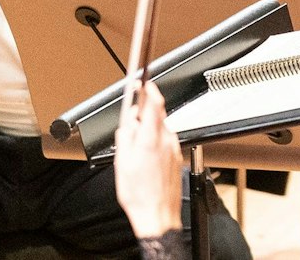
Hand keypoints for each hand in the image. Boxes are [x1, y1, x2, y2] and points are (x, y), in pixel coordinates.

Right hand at [115, 79, 183, 238]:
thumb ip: (125, 134)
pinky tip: (147, 161)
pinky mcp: (177, 157)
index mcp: (151, 139)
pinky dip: (156, 143)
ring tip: (137, 152)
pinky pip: (166, 142)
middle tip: (131, 126)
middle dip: (144, 116)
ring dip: (149, 132)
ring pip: (161, 129)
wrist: (157, 215)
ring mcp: (174, 149)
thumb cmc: (139, 194)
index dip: (150, 90)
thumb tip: (129, 120)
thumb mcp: (122, 161)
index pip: (155, 103)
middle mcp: (167, 140)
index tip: (144, 84)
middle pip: (157, 116)